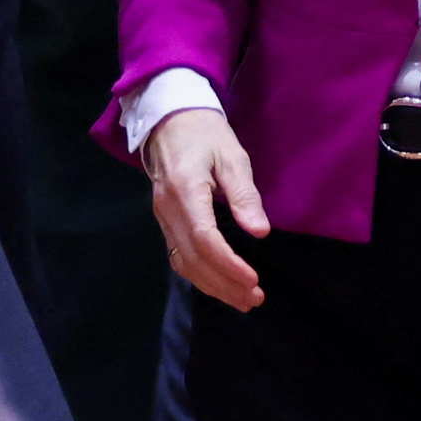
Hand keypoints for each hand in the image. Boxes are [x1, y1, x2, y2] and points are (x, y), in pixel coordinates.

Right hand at [139, 105, 269, 310]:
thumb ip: (244, 195)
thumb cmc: (205, 134)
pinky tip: (220, 284)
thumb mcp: (232, 156)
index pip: (205, 239)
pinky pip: (179, 256)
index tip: (253, 281)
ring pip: (183, 263)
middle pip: (193, 259)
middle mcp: (168, 210)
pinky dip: (199, 275)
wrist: (169, 120)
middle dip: (224, 284)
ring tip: (242, 300)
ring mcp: (162, 217)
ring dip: (212, 286)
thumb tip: (259, 232)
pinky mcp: (164, 221)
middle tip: (254, 300)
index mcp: (186, 191)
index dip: (229, 265)